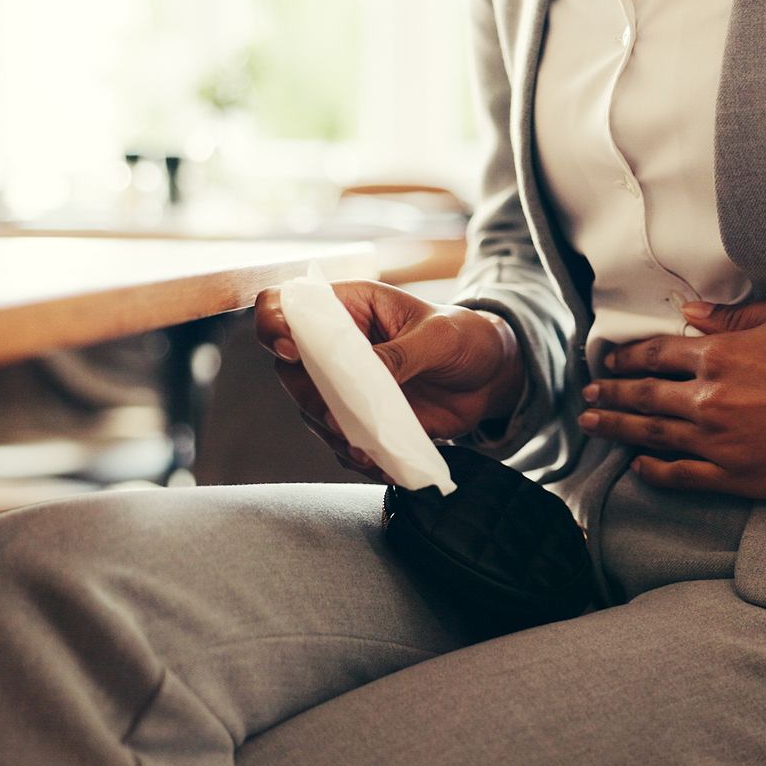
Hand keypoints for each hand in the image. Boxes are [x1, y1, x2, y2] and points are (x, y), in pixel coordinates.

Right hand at [253, 280, 525, 479]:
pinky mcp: (362, 420)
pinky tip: (379, 461)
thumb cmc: (464, 337)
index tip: (290, 350)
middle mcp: (337, 347)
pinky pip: (342, 443)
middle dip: (309, 396)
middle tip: (339, 415)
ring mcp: (346, 387)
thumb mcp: (440, 337)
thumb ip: (402, 354)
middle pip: (290, 370)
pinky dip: (356, 455)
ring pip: (312, 413)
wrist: (492, 375)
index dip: (273, 324)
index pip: (286, 304)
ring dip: (333, 433)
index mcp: (349, 307)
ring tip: (367, 448)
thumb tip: (365, 380)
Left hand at [577, 290, 765, 497]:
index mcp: (719, 355)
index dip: (626, 358)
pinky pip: (683, 476)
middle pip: (644, 396)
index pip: (656, 355)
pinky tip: (640, 468)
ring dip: (619, 430)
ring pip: (653, 437)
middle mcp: (710, 399)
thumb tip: (691, 314)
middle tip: (588, 397)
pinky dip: (655, 472)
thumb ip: (732, 317)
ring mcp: (721, 441)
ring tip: (594, 426)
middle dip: (611, 394)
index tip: (608, 362)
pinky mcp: (738, 476)